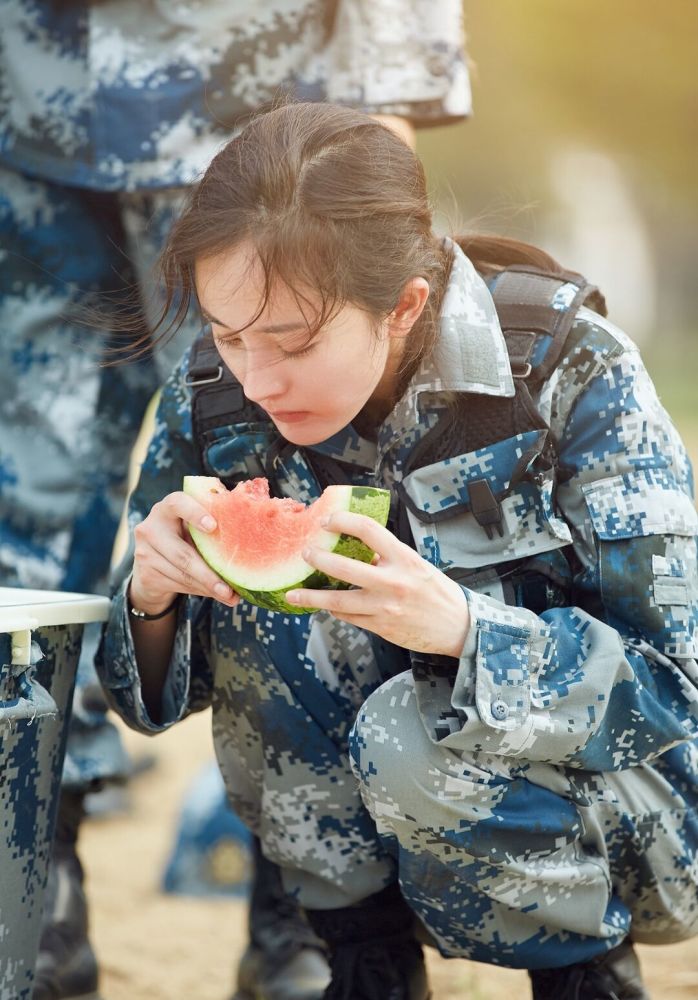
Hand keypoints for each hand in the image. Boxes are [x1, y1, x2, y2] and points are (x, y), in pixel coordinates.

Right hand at [129, 492, 239, 613]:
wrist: (151, 561)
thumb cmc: (183, 536)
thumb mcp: (191, 527)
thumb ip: (209, 528)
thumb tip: (248, 543)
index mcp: (167, 508)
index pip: (177, 503)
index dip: (195, 513)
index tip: (213, 526)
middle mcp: (151, 528)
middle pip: (183, 554)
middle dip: (209, 574)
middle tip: (230, 589)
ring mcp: (144, 552)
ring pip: (183, 574)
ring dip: (208, 587)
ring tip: (229, 595)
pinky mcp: (146, 574)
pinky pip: (178, 585)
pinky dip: (199, 591)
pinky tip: (214, 593)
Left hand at [286, 511, 469, 657]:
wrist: (457, 627)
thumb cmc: (436, 592)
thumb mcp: (416, 565)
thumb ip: (388, 557)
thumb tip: (355, 548)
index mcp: (404, 558)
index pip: (369, 530)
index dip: (343, 521)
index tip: (327, 520)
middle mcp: (393, 582)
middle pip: (344, 567)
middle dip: (318, 559)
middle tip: (305, 553)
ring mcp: (384, 607)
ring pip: (338, 600)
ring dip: (312, 596)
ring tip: (294, 592)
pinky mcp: (380, 626)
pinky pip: (348, 617)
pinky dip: (333, 610)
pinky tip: (324, 605)